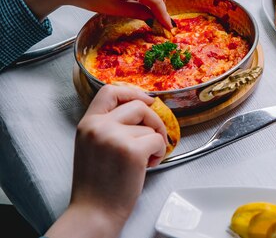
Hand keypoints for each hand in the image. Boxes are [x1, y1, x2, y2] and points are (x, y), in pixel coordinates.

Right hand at [44, 85, 167, 237]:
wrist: (94, 212)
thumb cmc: (97, 183)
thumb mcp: (91, 145)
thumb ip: (108, 125)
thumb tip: (141, 107)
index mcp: (87, 123)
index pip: (110, 91)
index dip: (132, 92)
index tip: (147, 100)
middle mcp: (99, 126)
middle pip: (138, 106)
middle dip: (154, 120)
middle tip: (156, 136)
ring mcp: (115, 137)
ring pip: (149, 127)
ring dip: (154, 142)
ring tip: (145, 159)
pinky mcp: (132, 151)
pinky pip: (158, 141)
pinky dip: (159, 153)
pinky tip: (148, 165)